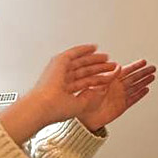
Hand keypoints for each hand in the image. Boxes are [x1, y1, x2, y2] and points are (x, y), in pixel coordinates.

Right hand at [0, 45, 117, 144]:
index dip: (98, 79)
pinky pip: (74, 52)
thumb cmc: (57, 109)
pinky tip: (94, 48)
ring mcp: (60, 70)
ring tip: (107, 58)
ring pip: (81, 62)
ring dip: (95, 59)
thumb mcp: (80, 104)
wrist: (45, 104)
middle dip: (99, 68)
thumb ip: (91, 96)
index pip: (85, 82)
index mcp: (65, 90)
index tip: (108, 76)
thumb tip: (102, 89)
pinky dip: (84, 49)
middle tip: (111, 65)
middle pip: (85, 71)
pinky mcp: (59, 61)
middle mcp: (62, 79)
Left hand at [77, 59, 156, 131]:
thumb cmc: (84, 100)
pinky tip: (146, 90)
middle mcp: (116, 88)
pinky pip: (133, 99)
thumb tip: (119, 67)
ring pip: (135, 87)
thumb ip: (109, 76)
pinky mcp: (122, 106)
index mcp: (110, 80)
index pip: (126, 71)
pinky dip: (140, 94)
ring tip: (152, 76)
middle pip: (134, 78)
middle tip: (152, 67)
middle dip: (143, 72)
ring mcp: (120, 97)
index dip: (135, 66)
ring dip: (144, 82)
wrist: (84, 117)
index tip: (143, 62)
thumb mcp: (96, 84)